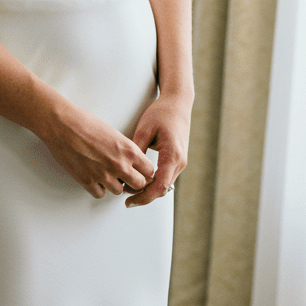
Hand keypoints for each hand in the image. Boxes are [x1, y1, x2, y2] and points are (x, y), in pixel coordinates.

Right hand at [41, 99, 156, 198]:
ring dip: (114, 184)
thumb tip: (128, 159)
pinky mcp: (87, 181)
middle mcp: (119, 164)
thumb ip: (124, 149)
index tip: (139, 171)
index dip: (144, 172)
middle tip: (126, 177)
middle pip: (139, 184)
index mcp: (128, 150)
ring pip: (119, 191)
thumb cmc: (83, 123)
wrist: (62, 125)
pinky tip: (94, 178)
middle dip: (133, 181)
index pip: (149, 170)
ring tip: (105, 174)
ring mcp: (103, 175)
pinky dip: (97, 188)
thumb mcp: (113, 132)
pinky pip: (99, 194)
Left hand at [125, 93, 190, 207]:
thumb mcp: (144, 129)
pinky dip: (153, 182)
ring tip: (129, 190)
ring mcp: (180, 162)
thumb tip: (126, 168)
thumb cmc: (162, 113)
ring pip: (164, 185)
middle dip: (144, 196)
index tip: (129, 201)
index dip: (144, 197)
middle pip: (162, 189)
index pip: (159, 186)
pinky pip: (165, 177)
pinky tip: (139, 181)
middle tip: (125, 199)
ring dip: (148, 190)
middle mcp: (180, 162)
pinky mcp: (177, 160)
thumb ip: (137, 150)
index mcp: (172, 156)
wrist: (178, 104)